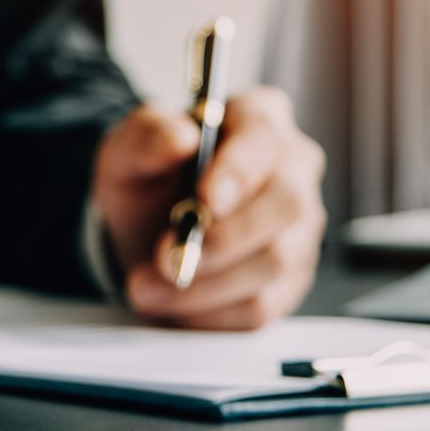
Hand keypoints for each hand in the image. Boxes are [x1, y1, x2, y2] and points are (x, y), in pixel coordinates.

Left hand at [92, 89, 326, 329]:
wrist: (146, 226)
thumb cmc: (149, 176)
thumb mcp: (129, 149)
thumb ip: (147, 137)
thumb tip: (181, 138)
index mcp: (260, 118)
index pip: (263, 138)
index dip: (238, 171)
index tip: (205, 200)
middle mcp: (294, 168)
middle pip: (286, 205)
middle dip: (223, 239)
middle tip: (166, 256)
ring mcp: (300, 226)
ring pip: (273, 262)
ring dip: (205, 283)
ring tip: (148, 284)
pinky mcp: (291, 277)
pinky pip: (262, 305)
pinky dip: (209, 312)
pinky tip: (173, 302)